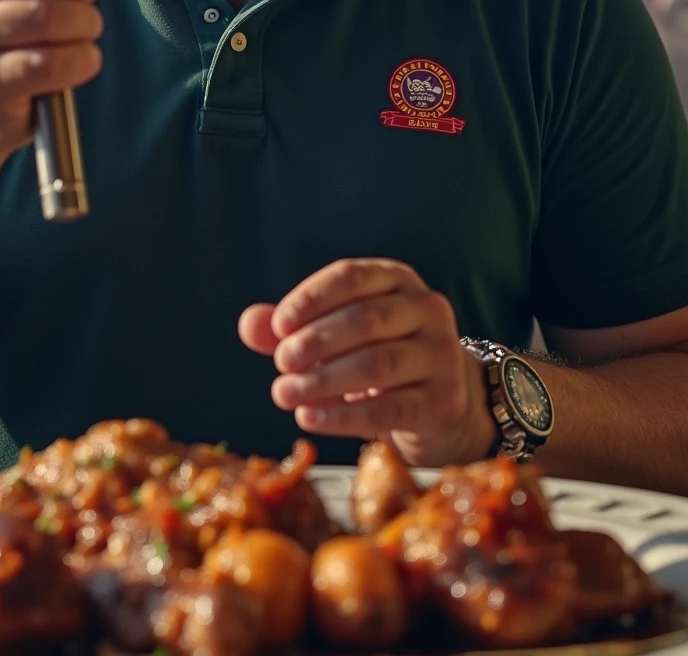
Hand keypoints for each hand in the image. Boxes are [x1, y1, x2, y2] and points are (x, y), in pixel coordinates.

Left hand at [239, 258, 496, 466]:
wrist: (438, 399)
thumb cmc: (377, 355)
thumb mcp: (336, 333)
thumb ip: (292, 327)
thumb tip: (249, 325)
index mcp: (398, 279)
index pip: (351, 277)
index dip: (312, 298)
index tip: (279, 325)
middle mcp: (427, 308)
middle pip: (366, 319)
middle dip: (316, 341)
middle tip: (281, 363)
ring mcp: (442, 354)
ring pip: (378, 364)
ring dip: (324, 380)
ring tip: (285, 393)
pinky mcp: (444, 400)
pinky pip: (390, 409)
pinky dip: (344, 416)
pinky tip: (310, 417)